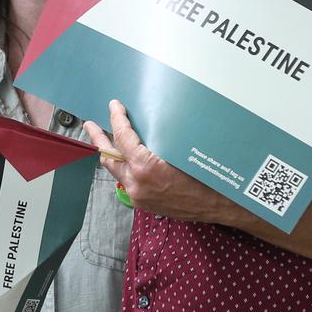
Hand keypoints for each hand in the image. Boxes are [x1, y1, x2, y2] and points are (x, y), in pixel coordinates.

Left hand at [84, 99, 232, 222]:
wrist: (220, 205)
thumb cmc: (207, 177)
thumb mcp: (181, 150)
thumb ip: (158, 140)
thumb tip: (145, 123)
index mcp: (145, 168)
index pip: (123, 137)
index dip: (117, 119)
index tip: (115, 106)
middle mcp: (137, 184)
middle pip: (109, 156)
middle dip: (98, 138)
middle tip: (91, 124)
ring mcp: (138, 196)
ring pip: (115, 170)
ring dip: (110, 153)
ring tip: (103, 139)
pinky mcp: (143, 203)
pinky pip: (126, 181)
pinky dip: (123, 166)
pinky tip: (125, 158)